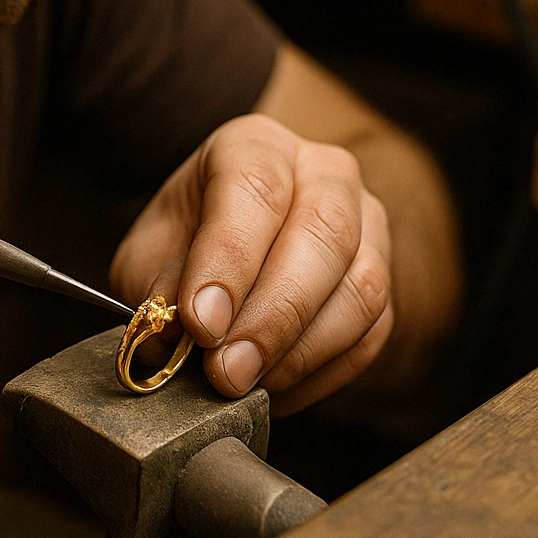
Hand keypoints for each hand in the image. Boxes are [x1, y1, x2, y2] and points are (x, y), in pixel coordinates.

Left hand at [109, 114, 392, 415]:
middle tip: (226, 372)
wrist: (235, 255)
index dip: (230, 258)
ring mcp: (366, 225)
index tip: (201, 324)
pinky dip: (322, 373)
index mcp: (255, 147)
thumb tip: (170, 338)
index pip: (255, 186)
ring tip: (247, 386)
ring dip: (300, 351)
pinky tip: (276, 391)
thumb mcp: (153, 254)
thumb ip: (159, 289)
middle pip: (323, 233)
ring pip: (360, 288)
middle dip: (272, 316)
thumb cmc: (188, 246)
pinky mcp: (384, 282)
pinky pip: (371, 333)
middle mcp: (322, 173)